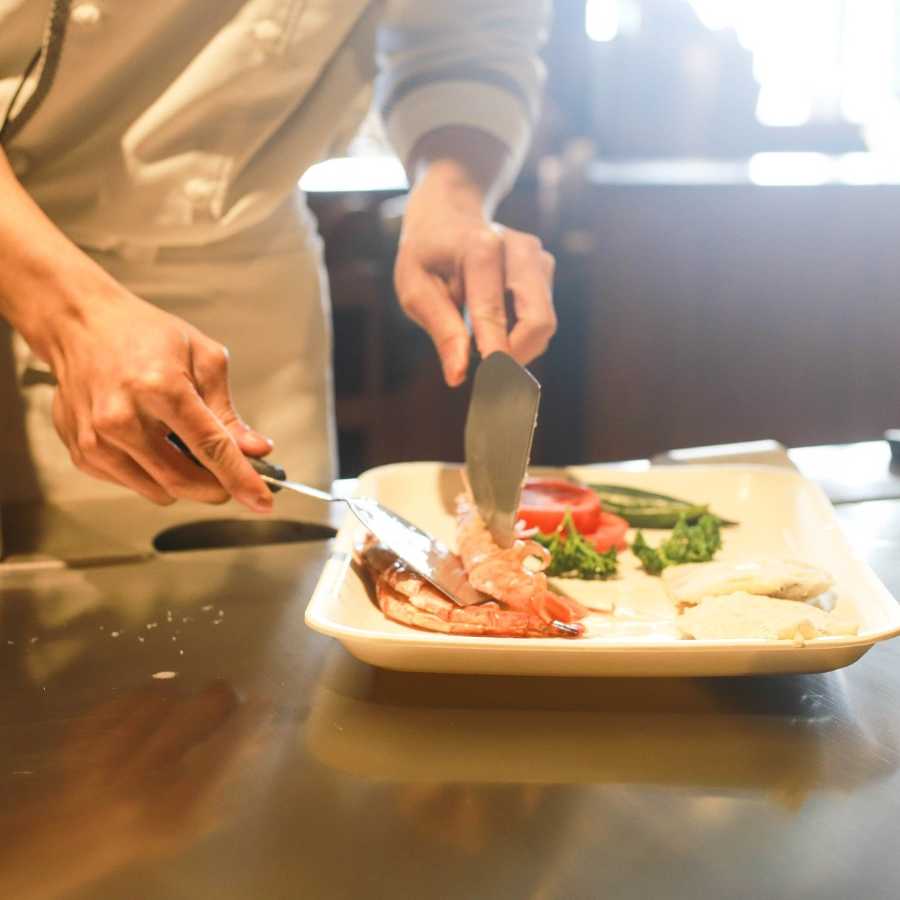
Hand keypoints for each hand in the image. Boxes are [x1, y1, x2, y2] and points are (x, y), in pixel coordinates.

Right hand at [38, 279, 272, 509]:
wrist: (80, 325)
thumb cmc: (144, 335)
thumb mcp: (203, 358)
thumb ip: (228, 412)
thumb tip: (255, 451)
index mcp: (159, 388)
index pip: (210, 448)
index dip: (241, 479)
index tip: (262, 501)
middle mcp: (122, 418)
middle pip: (184, 480)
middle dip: (218, 487)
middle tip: (233, 476)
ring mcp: (97, 440)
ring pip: (160, 491)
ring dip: (186, 481)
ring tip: (185, 444)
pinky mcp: (83, 454)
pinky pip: (134, 485)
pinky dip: (155, 474)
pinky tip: (153, 442)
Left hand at [394, 162, 556, 386]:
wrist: (449, 210)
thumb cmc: (426, 253)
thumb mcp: (414, 287)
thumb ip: (440, 329)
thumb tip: (458, 375)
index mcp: (480, 249)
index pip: (493, 314)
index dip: (496, 356)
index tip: (494, 389)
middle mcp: (518, 249)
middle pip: (538, 321)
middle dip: (518, 358)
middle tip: (490, 381)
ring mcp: (538, 257)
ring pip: (544, 323)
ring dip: (517, 347)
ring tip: (482, 345)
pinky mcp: (545, 268)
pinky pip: (541, 317)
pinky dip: (520, 334)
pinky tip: (494, 326)